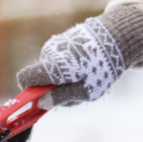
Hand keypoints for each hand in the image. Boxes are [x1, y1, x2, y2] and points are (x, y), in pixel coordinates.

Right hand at [17, 6, 142, 107]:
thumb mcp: (86, 91)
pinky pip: (59, 60)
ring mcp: (55, 44)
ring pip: (51, 70)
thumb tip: (40, 104)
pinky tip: (86, 65)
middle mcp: (50, 53)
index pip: (25, 78)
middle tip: (78, 91)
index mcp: (54, 66)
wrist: (117, 38)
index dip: (28, 91)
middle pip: (41, 78)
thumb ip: (61, 97)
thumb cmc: (102, 68)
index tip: (39, 99)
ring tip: (87, 76)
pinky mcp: (62, 40)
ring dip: (64, 78)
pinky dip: (69, 67)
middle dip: (53, 88)